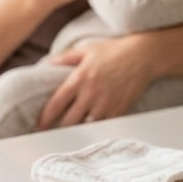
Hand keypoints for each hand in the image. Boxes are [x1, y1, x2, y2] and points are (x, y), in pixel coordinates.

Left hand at [36, 35, 153, 129]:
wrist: (143, 56)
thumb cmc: (113, 51)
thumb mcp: (86, 50)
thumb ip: (65, 58)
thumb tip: (47, 64)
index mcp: (79, 79)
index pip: (57, 103)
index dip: (46, 116)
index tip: (39, 124)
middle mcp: (91, 94)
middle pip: (69, 120)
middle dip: (58, 127)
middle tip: (52, 131)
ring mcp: (106, 104)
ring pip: (86, 126)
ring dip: (77, 129)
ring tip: (70, 132)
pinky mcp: (119, 110)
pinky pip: (104, 125)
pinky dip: (95, 128)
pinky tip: (90, 129)